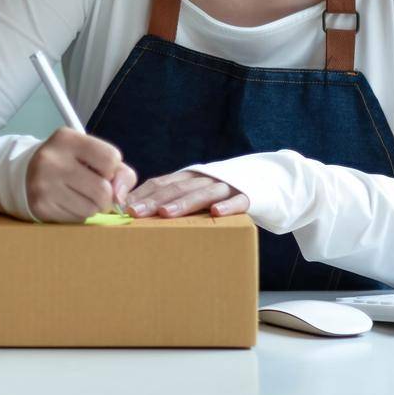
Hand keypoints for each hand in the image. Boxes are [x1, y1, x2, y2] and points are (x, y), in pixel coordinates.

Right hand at [26, 127, 137, 222]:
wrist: (27, 174)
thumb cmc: (69, 163)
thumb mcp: (91, 154)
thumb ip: (119, 171)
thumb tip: (119, 197)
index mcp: (67, 139)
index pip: (111, 158)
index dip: (112, 170)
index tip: (101, 170)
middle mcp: (52, 160)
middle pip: (103, 189)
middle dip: (106, 195)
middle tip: (93, 189)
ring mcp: (44, 185)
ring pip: (92, 209)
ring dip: (92, 207)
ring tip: (79, 196)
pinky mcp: (41, 207)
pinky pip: (77, 219)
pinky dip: (79, 214)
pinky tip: (67, 203)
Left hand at [126, 170, 247, 218]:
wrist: (270, 180)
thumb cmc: (223, 195)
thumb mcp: (198, 195)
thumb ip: (174, 201)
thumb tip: (138, 215)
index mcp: (189, 179)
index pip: (161, 183)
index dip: (142, 194)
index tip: (123, 207)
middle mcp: (204, 179)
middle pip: (176, 188)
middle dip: (153, 199)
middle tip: (135, 212)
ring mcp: (227, 186)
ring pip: (202, 193)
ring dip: (183, 203)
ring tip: (165, 213)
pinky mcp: (250, 195)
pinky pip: (238, 201)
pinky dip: (228, 206)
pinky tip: (217, 212)